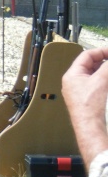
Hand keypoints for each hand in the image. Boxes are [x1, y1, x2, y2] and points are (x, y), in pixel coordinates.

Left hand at [62, 47, 107, 164]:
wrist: (88, 124)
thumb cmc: (90, 104)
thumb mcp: (100, 81)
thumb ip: (107, 67)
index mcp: (72, 74)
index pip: (86, 56)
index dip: (100, 51)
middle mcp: (73, 80)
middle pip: (89, 64)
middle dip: (104, 60)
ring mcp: (78, 89)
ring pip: (93, 73)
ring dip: (104, 69)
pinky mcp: (85, 97)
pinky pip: (94, 83)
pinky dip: (103, 78)